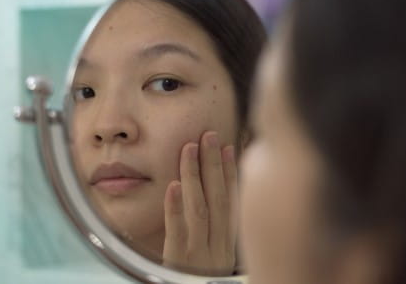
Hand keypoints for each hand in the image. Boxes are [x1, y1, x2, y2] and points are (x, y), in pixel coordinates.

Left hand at [163, 131, 237, 275]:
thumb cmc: (200, 278)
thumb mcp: (216, 253)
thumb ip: (217, 228)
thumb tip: (217, 195)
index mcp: (229, 242)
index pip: (232, 200)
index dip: (230, 172)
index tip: (229, 146)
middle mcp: (218, 245)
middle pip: (217, 198)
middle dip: (213, 164)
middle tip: (209, 135)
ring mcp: (199, 252)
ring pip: (199, 208)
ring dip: (195, 176)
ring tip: (189, 149)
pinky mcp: (178, 260)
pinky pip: (176, 231)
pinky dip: (175, 207)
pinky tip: (173, 186)